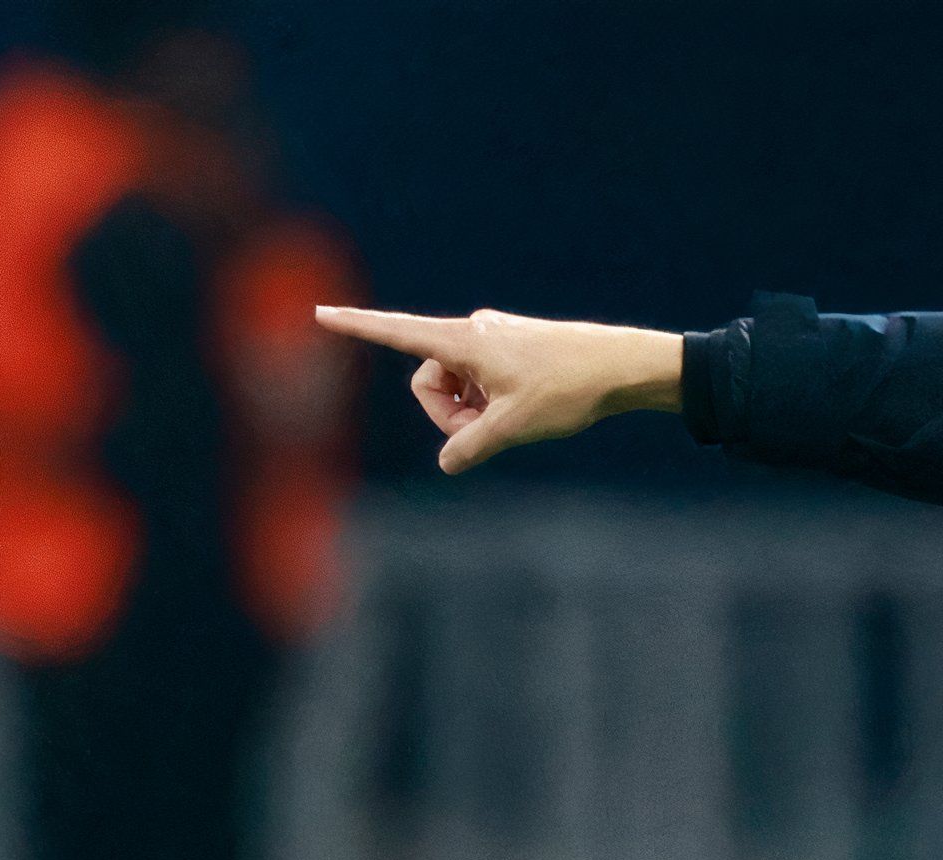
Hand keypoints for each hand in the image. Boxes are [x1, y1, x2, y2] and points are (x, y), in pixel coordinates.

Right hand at [314, 306, 683, 473]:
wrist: (622, 366)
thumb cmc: (567, 388)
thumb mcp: (513, 426)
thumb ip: (470, 447)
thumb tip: (448, 462)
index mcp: (463, 341)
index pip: (397, 332)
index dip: (357, 327)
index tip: (320, 313)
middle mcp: (473, 332)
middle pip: (429, 381)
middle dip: (447, 414)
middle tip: (483, 435)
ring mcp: (493, 339)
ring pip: (457, 386)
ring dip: (472, 412)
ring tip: (511, 421)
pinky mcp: (512, 349)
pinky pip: (481, 382)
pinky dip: (490, 403)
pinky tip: (525, 410)